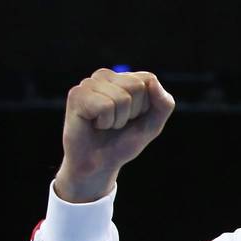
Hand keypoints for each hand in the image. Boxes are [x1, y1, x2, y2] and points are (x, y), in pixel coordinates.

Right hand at [55, 69, 175, 201]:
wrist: (99, 164)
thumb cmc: (123, 142)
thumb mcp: (153, 125)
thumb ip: (163, 104)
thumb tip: (153, 81)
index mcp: (123, 78)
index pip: (149, 79)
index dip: (146, 106)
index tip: (133, 118)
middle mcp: (105, 76)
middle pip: (136, 86)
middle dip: (133, 112)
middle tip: (118, 123)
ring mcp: (89, 83)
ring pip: (122, 97)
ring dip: (118, 120)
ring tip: (106, 125)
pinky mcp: (77, 94)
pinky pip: (105, 106)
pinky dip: (105, 122)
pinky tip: (95, 125)